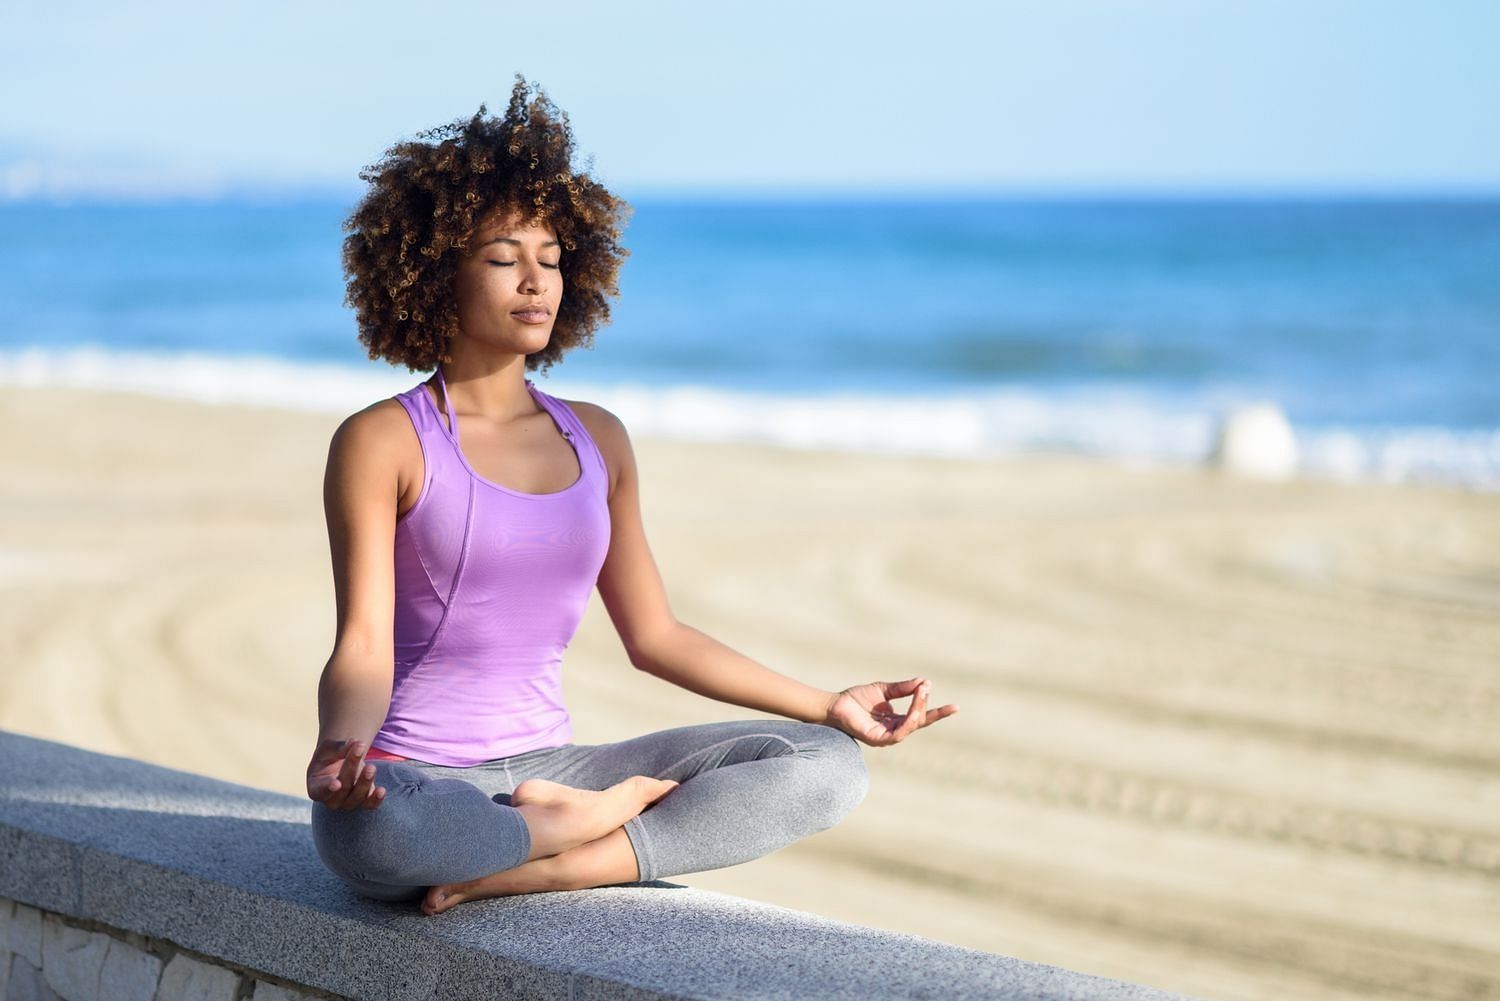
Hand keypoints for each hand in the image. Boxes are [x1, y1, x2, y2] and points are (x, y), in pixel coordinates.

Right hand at [307, 738, 386, 810]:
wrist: (341, 762)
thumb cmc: (329, 755)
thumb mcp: (329, 748)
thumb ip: (340, 747)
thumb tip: (355, 743)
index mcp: (316, 787)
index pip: (321, 790)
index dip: (328, 788)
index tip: (336, 784)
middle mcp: (331, 799)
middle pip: (342, 789)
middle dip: (351, 769)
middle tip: (359, 750)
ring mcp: (347, 802)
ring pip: (357, 797)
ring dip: (365, 782)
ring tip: (371, 767)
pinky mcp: (363, 800)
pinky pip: (369, 805)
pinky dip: (376, 800)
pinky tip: (381, 791)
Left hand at [823, 677, 957, 746]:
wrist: (835, 704)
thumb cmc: (857, 699)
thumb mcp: (884, 690)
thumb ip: (903, 688)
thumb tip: (925, 682)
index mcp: (897, 720)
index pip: (921, 717)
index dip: (938, 713)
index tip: (956, 707)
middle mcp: (895, 730)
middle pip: (919, 721)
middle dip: (926, 705)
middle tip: (927, 688)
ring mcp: (887, 737)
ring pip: (911, 726)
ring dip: (918, 709)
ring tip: (921, 692)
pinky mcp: (879, 740)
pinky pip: (899, 733)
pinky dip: (908, 721)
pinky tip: (912, 710)